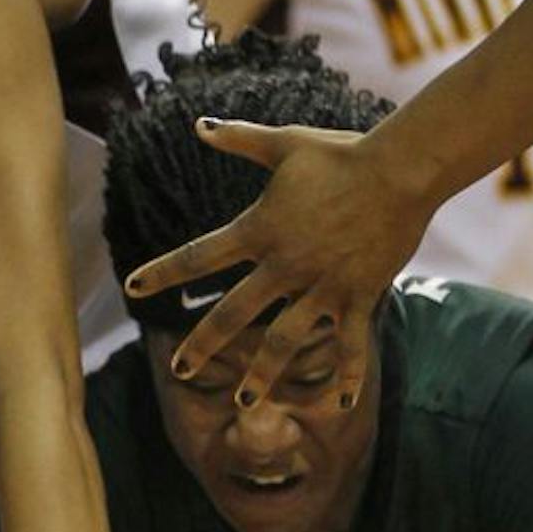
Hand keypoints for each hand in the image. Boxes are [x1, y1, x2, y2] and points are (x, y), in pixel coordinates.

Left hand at [121, 120, 429, 408]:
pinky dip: (348, 377)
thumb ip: (239, 138)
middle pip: (233, 313)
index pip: (198, 255)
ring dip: (262, 374)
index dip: (163, 272)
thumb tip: (199, 124)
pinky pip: (350, 345)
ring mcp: (321, 286)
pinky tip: (340, 407)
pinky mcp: (357, 297)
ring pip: (284, 340)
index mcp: (260, 230)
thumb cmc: (342, 153)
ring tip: (245, 400)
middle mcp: (285, 265)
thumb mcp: (285, 143)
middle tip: (180, 371)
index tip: (131, 287)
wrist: (401, 170)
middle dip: (203, 345)